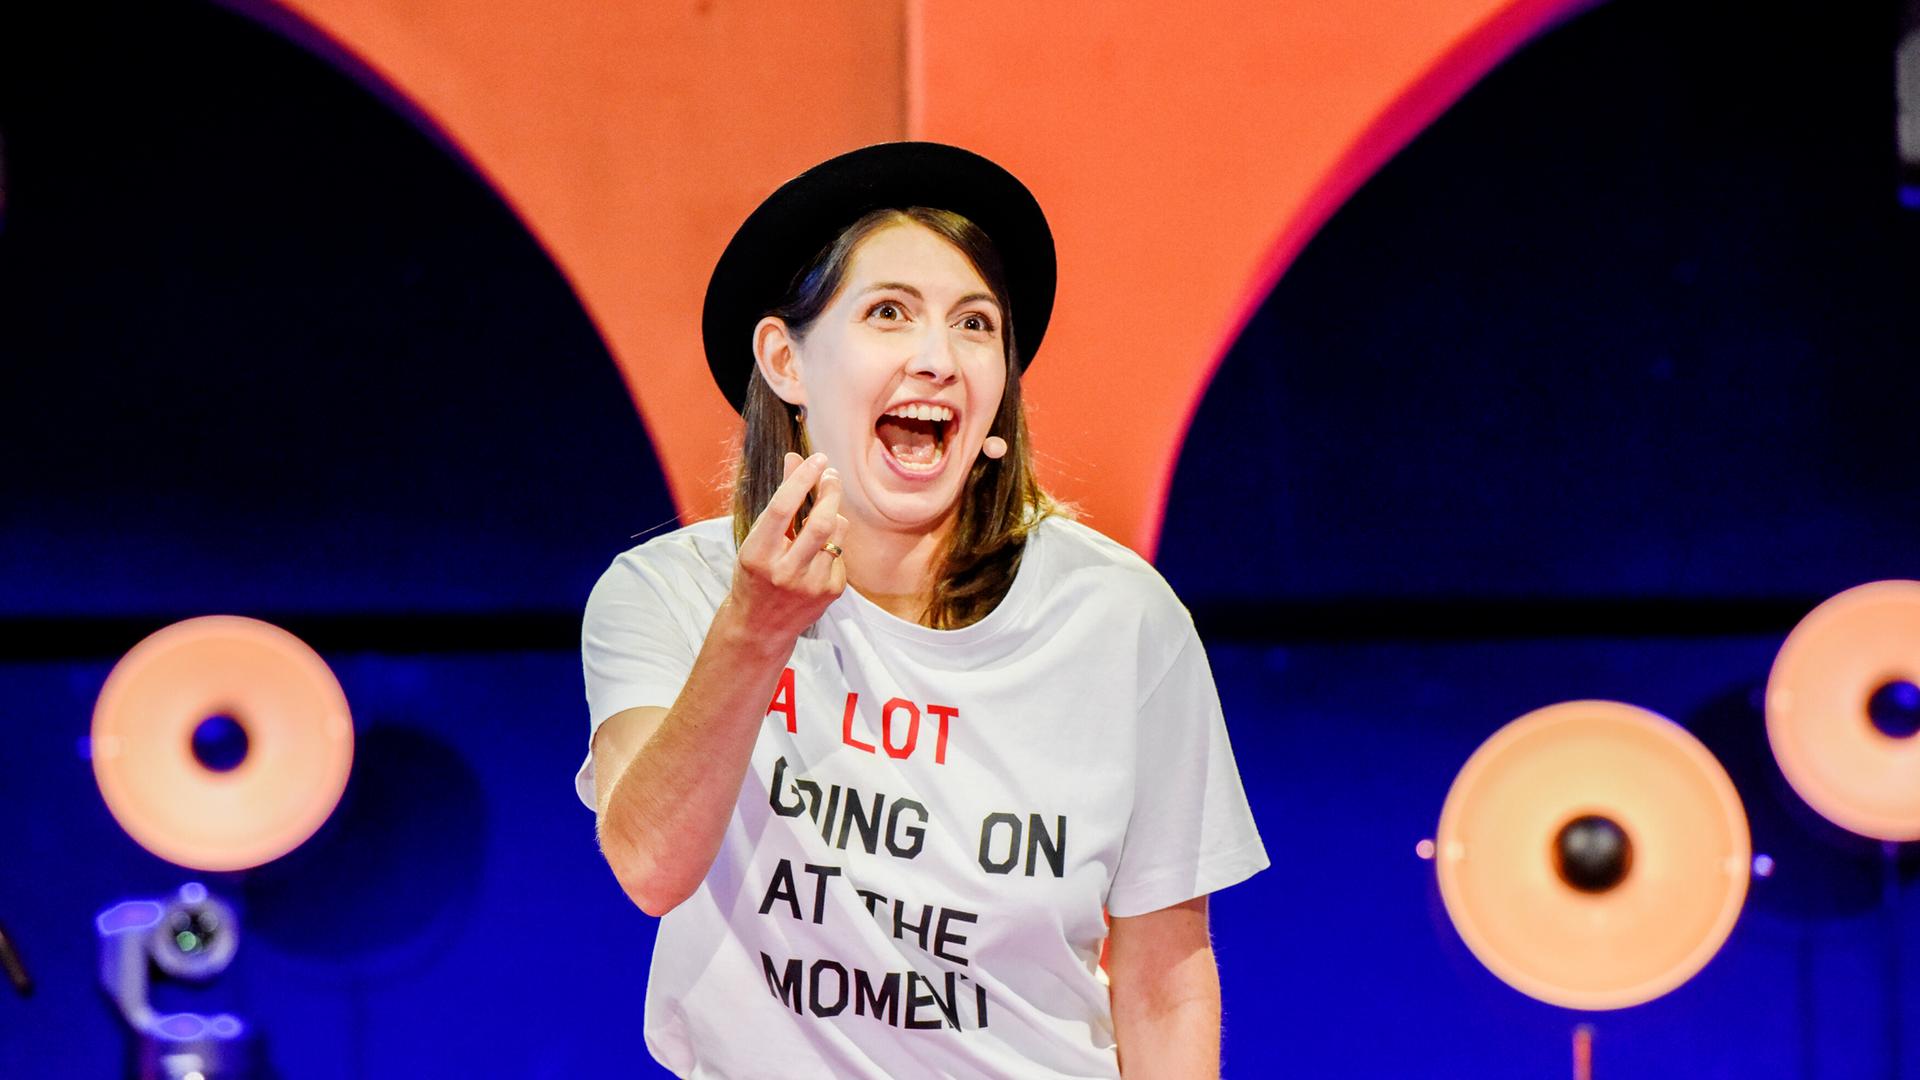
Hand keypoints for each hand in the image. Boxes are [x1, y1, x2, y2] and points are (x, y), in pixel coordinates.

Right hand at [725, 451, 848, 642]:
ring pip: (836, 533)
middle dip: (830, 492)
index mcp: (758, 555)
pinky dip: (833, 542)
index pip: (782, 509)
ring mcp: (811, 585)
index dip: (801, 480)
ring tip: (823, 513)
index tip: (817, 459)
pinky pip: (841, 551)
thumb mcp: (757, 539)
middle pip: (820, 523)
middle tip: (831, 475)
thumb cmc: (755, 575)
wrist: (760, 627)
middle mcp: (785, 572)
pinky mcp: (831, 592)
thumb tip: (795, 458)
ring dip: (833, 514)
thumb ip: (779, 501)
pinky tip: (818, 551)